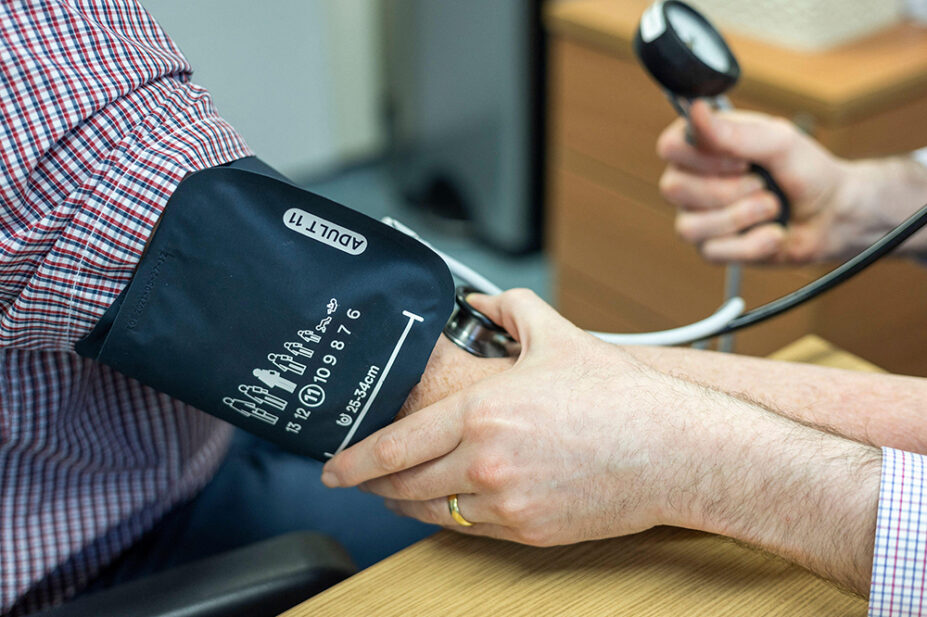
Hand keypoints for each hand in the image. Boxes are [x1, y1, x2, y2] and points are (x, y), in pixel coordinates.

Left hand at [323, 289, 739, 544]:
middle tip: (361, 481)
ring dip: (408, 504)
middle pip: (406, 487)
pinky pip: (472, 530)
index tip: (333, 469)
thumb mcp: (558, 337)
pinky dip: (453, 517)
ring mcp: (507, 502)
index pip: (395, 447)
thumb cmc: (620, 395)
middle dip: (375, 486)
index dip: (354, 462)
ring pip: (435, 513)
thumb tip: (484, 300)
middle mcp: (486, 463)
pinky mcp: (530, 530)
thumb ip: (510, 310)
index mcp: (483, 413)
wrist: (674, 448)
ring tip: (398, 493)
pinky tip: (454, 503)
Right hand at [657, 100, 867, 263]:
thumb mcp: (780, 143)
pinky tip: (773, 234)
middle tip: (761, 184)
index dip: (702, 157)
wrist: (833, 216)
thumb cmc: (806, 171)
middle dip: (728, 191)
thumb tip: (695, 110)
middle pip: (673, 189)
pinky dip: (753, 244)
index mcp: (703, 145)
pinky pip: (713, 251)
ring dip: (741, 218)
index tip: (741, 159)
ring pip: (689, 226)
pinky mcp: (712, 247)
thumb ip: (736, 132)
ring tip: (771, 208)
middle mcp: (692, 178)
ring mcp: (698, 215)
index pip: (670, 147)